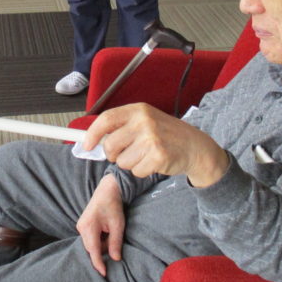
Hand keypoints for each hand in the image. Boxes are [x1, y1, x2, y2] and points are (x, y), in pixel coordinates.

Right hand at [76, 174, 124, 276]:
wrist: (107, 189)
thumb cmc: (113, 205)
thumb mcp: (118, 225)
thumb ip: (115, 242)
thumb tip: (115, 259)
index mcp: (89, 226)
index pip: (93, 251)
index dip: (98, 263)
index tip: (104, 274)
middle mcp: (81, 227)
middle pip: (91, 248)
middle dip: (103, 251)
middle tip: (115, 243)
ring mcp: (81, 226)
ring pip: (91, 244)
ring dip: (102, 244)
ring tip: (112, 232)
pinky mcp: (83, 225)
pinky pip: (90, 238)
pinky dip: (99, 239)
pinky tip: (107, 231)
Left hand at [82, 103, 229, 185]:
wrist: (194, 146)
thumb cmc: (166, 134)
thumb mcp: (145, 121)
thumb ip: (122, 126)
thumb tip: (92, 139)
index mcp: (138, 110)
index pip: (106, 119)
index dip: (92, 134)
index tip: (87, 145)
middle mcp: (144, 121)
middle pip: (110, 145)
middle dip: (114, 154)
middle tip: (127, 152)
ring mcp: (151, 139)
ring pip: (122, 161)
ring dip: (131, 163)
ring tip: (146, 155)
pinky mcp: (158, 156)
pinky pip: (136, 171)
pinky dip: (142, 171)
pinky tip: (154, 162)